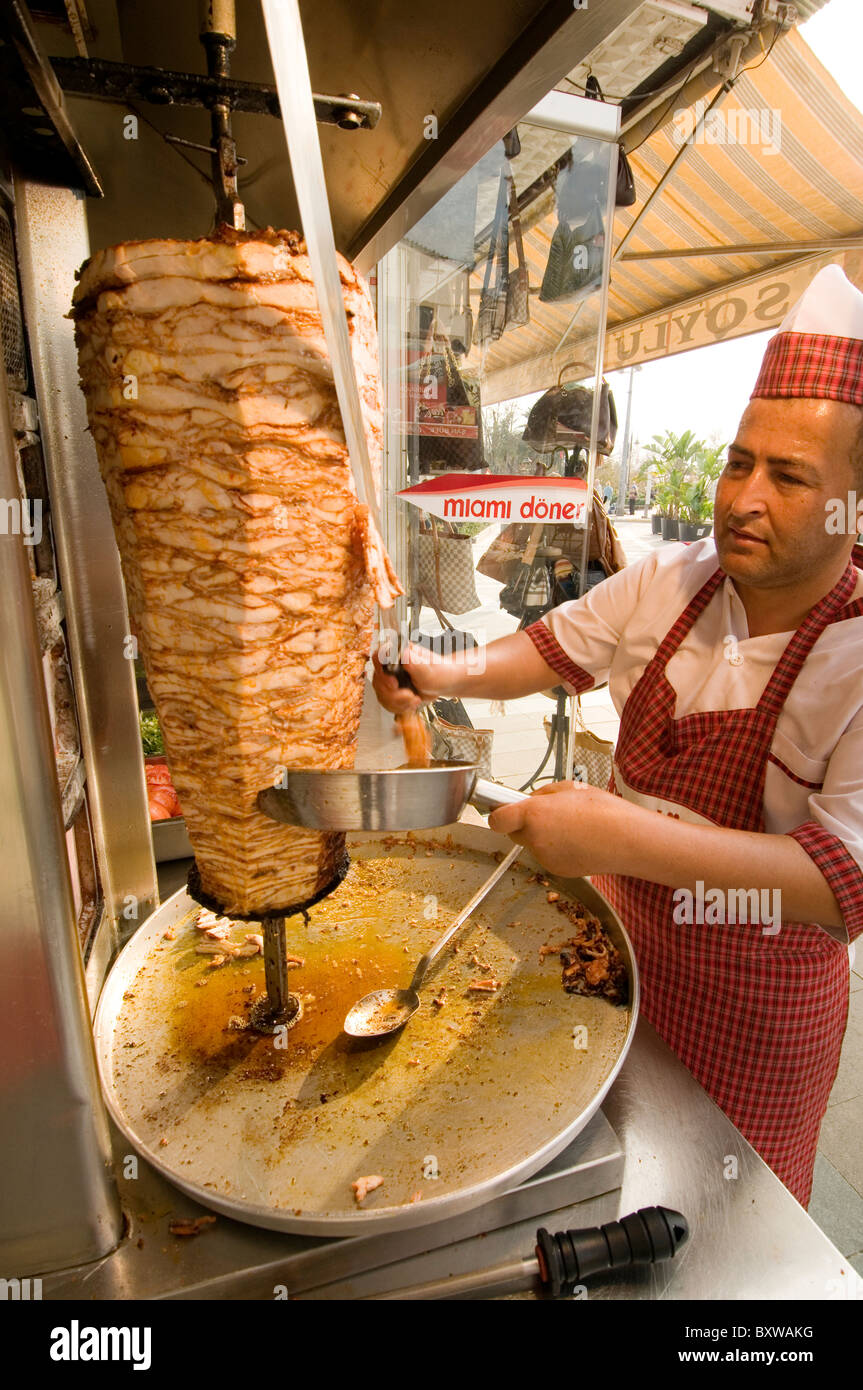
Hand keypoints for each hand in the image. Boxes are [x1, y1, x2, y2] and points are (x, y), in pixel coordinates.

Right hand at [371, 642, 458, 713]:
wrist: (443, 683)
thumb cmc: (439, 672)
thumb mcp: (429, 670)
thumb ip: (416, 663)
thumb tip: (405, 655)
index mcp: (399, 653)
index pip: (379, 656)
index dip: (382, 671)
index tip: (394, 683)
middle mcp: (391, 664)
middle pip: (378, 680)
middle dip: (394, 694)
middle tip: (409, 694)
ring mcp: (390, 677)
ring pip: (381, 694)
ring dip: (399, 702)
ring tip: (414, 698)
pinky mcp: (391, 690)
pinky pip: (386, 703)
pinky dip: (399, 707)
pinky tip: (411, 702)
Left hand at [487, 780, 628, 877]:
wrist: (628, 840)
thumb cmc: (604, 812)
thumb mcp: (568, 788)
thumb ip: (542, 795)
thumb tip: (531, 801)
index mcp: (533, 814)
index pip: (496, 820)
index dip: (498, 814)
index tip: (503, 810)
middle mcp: (534, 839)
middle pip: (515, 832)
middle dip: (525, 824)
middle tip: (549, 815)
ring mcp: (545, 858)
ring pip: (534, 844)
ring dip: (544, 836)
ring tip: (572, 827)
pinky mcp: (557, 870)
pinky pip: (549, 856)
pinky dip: (558, 849)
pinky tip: (578, 841)